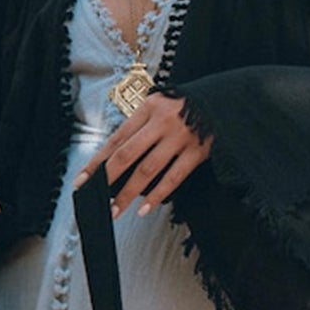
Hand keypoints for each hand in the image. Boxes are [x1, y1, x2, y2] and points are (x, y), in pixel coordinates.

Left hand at [72, 93, 211, 217]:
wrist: (225, 100)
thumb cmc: (188, 105)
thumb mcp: (161, 105)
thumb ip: (141, 126)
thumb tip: (116, 157)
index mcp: (149, 108)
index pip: (117, 138)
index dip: (98, 161)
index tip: (84, 179)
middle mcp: (162, 122)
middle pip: (127, 154)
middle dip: (108, 179)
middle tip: (96, 198)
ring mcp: (180, 137)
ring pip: (147, 170)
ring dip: (129, 193)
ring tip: (116, 209)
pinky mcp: (197, 152)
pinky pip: (173, 177)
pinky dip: (157, 195)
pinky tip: (145, 208)